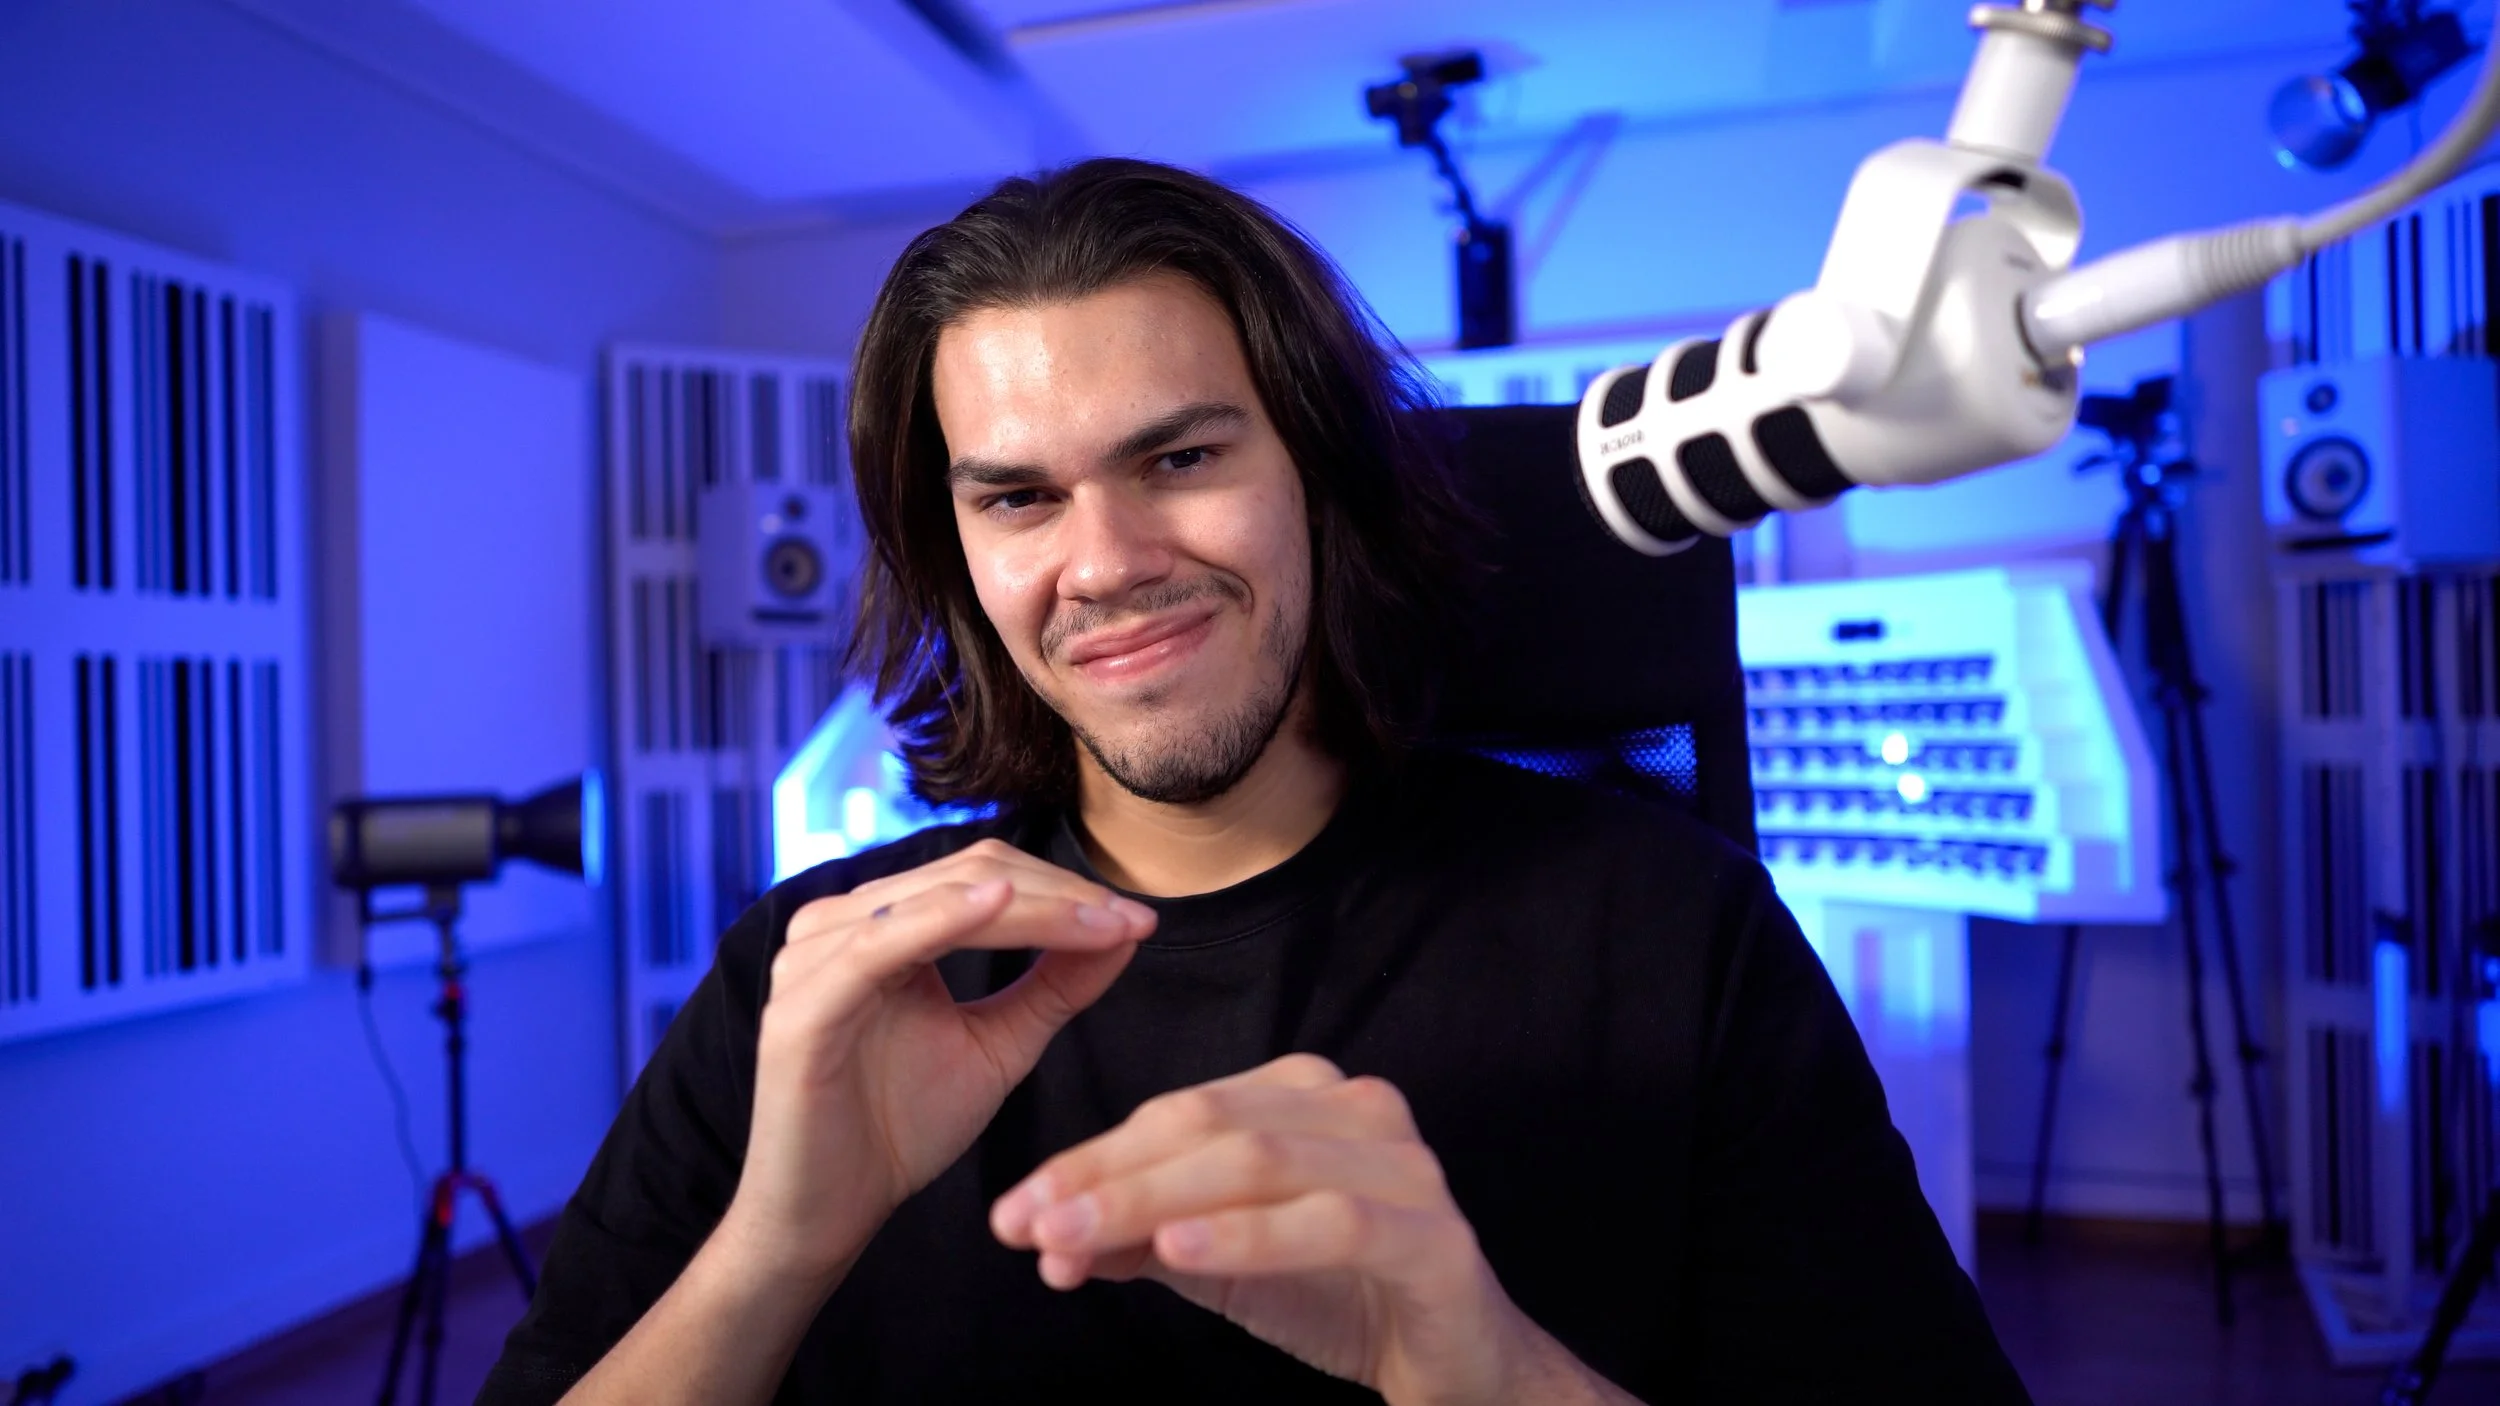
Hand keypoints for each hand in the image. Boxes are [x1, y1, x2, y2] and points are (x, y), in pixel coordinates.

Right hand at [721, 839, 1155, 1287]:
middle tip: (1130, 921)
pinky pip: (879, 946)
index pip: (988, 876)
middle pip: (969, 874)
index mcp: (883, 925)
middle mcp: (840, 925)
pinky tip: (999, 905)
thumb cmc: (901, 1129)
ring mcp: (813, 960)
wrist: (829, 1213)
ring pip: (937, 898)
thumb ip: (1052, 987)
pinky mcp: (801, 1007)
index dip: (1067, 890)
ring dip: (1028, 907)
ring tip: (1099, 924)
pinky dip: (942, 918)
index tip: (1139, 920)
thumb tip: (1124, 931)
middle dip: (1059, 895)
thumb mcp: (998, 1046)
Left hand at [988, 1055, 1629, 1405]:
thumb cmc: (1336, 1295)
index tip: (1012, 1211)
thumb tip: (1048, 1238)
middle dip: (1107, 1177)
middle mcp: (1357, 1109)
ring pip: (1260, 1163)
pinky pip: (1331, 1221)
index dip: (1088, 1159)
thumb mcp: (1221, 1262)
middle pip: (1208, 1127)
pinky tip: (1180, 1252)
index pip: (1176, 1113)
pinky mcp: (1432, 1234)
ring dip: (1155, 1203)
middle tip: (1029, 1227)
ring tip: (1078, 1240)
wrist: (1455, 1361)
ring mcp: (1404, 1165)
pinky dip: (1249, 1235)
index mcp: (1304, 1095)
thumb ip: (1145, 1237)